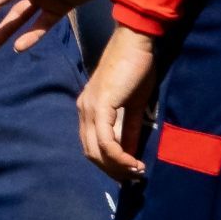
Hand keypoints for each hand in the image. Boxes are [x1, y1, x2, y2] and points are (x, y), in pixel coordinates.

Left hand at [77, 28, 158, 181]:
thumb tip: (131, 153)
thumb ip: (129, 129)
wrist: (135, 43)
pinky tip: (133, 161)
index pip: (91, 145)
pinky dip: (119, 156)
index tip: (130, 171)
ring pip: (96, 150)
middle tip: (134, 176)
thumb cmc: (136, 69)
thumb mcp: (133, 105)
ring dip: (117, 166)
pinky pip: (106, 140)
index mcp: (88, 109)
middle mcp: (83, 110)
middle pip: (90, 152)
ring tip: (137, 171)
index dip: (109, 163)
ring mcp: (89, 107)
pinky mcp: (100, 105)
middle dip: (113, 169)